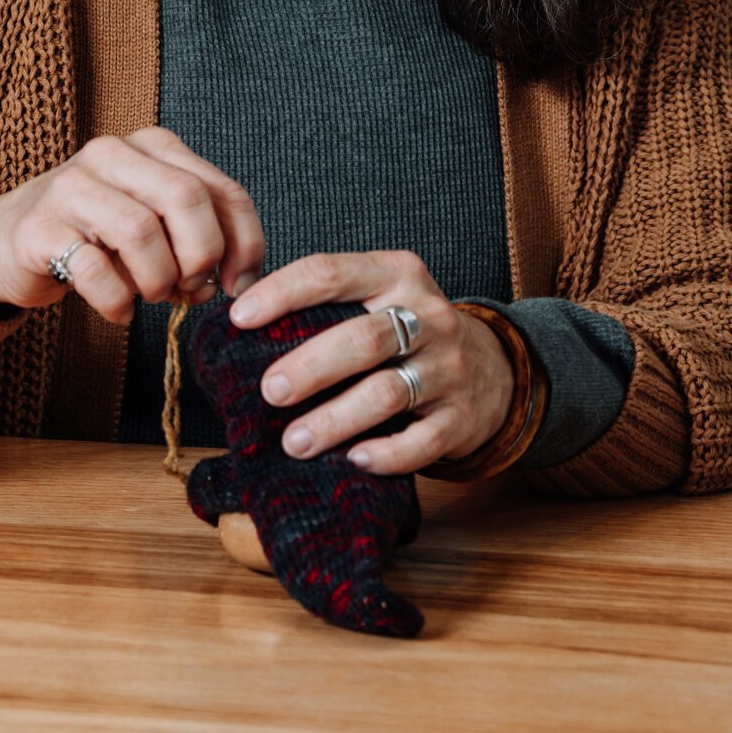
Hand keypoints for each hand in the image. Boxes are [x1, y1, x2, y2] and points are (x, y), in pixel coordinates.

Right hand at [0, 128, 264, 323]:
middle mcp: (112, 154)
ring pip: (141, 231)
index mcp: (152, 145)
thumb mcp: (154, 219)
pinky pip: (96, 271)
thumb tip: (240, 279)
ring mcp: (71, 186)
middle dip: (201, 256)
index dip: (244, 244)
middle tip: (190, 290)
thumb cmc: (95, 233)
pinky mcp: (39, 228)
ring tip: (150, 295)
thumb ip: (199, 234)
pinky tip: (117, 308)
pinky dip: (118, 302)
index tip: (237, 285)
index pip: (223, 190)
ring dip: (158, 280)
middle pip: (186, 198)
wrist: (6, 239)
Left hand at [227, 251, 515, 473]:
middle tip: (269, 390)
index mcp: (397, 274)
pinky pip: (422, 441)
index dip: (282, 293)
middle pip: (363, 339)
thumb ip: (326, 301)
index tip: (238, 317)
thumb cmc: (408, 329)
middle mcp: (428, 316)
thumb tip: (240, 316)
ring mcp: (448, 368)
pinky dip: (386, 454)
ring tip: (293, 441)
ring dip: (334, 420)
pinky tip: (353, 460)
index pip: (331, 272)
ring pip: (386, 394)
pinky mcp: (462, 418)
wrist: (493, 367)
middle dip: (310, 367)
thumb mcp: (379, 295)